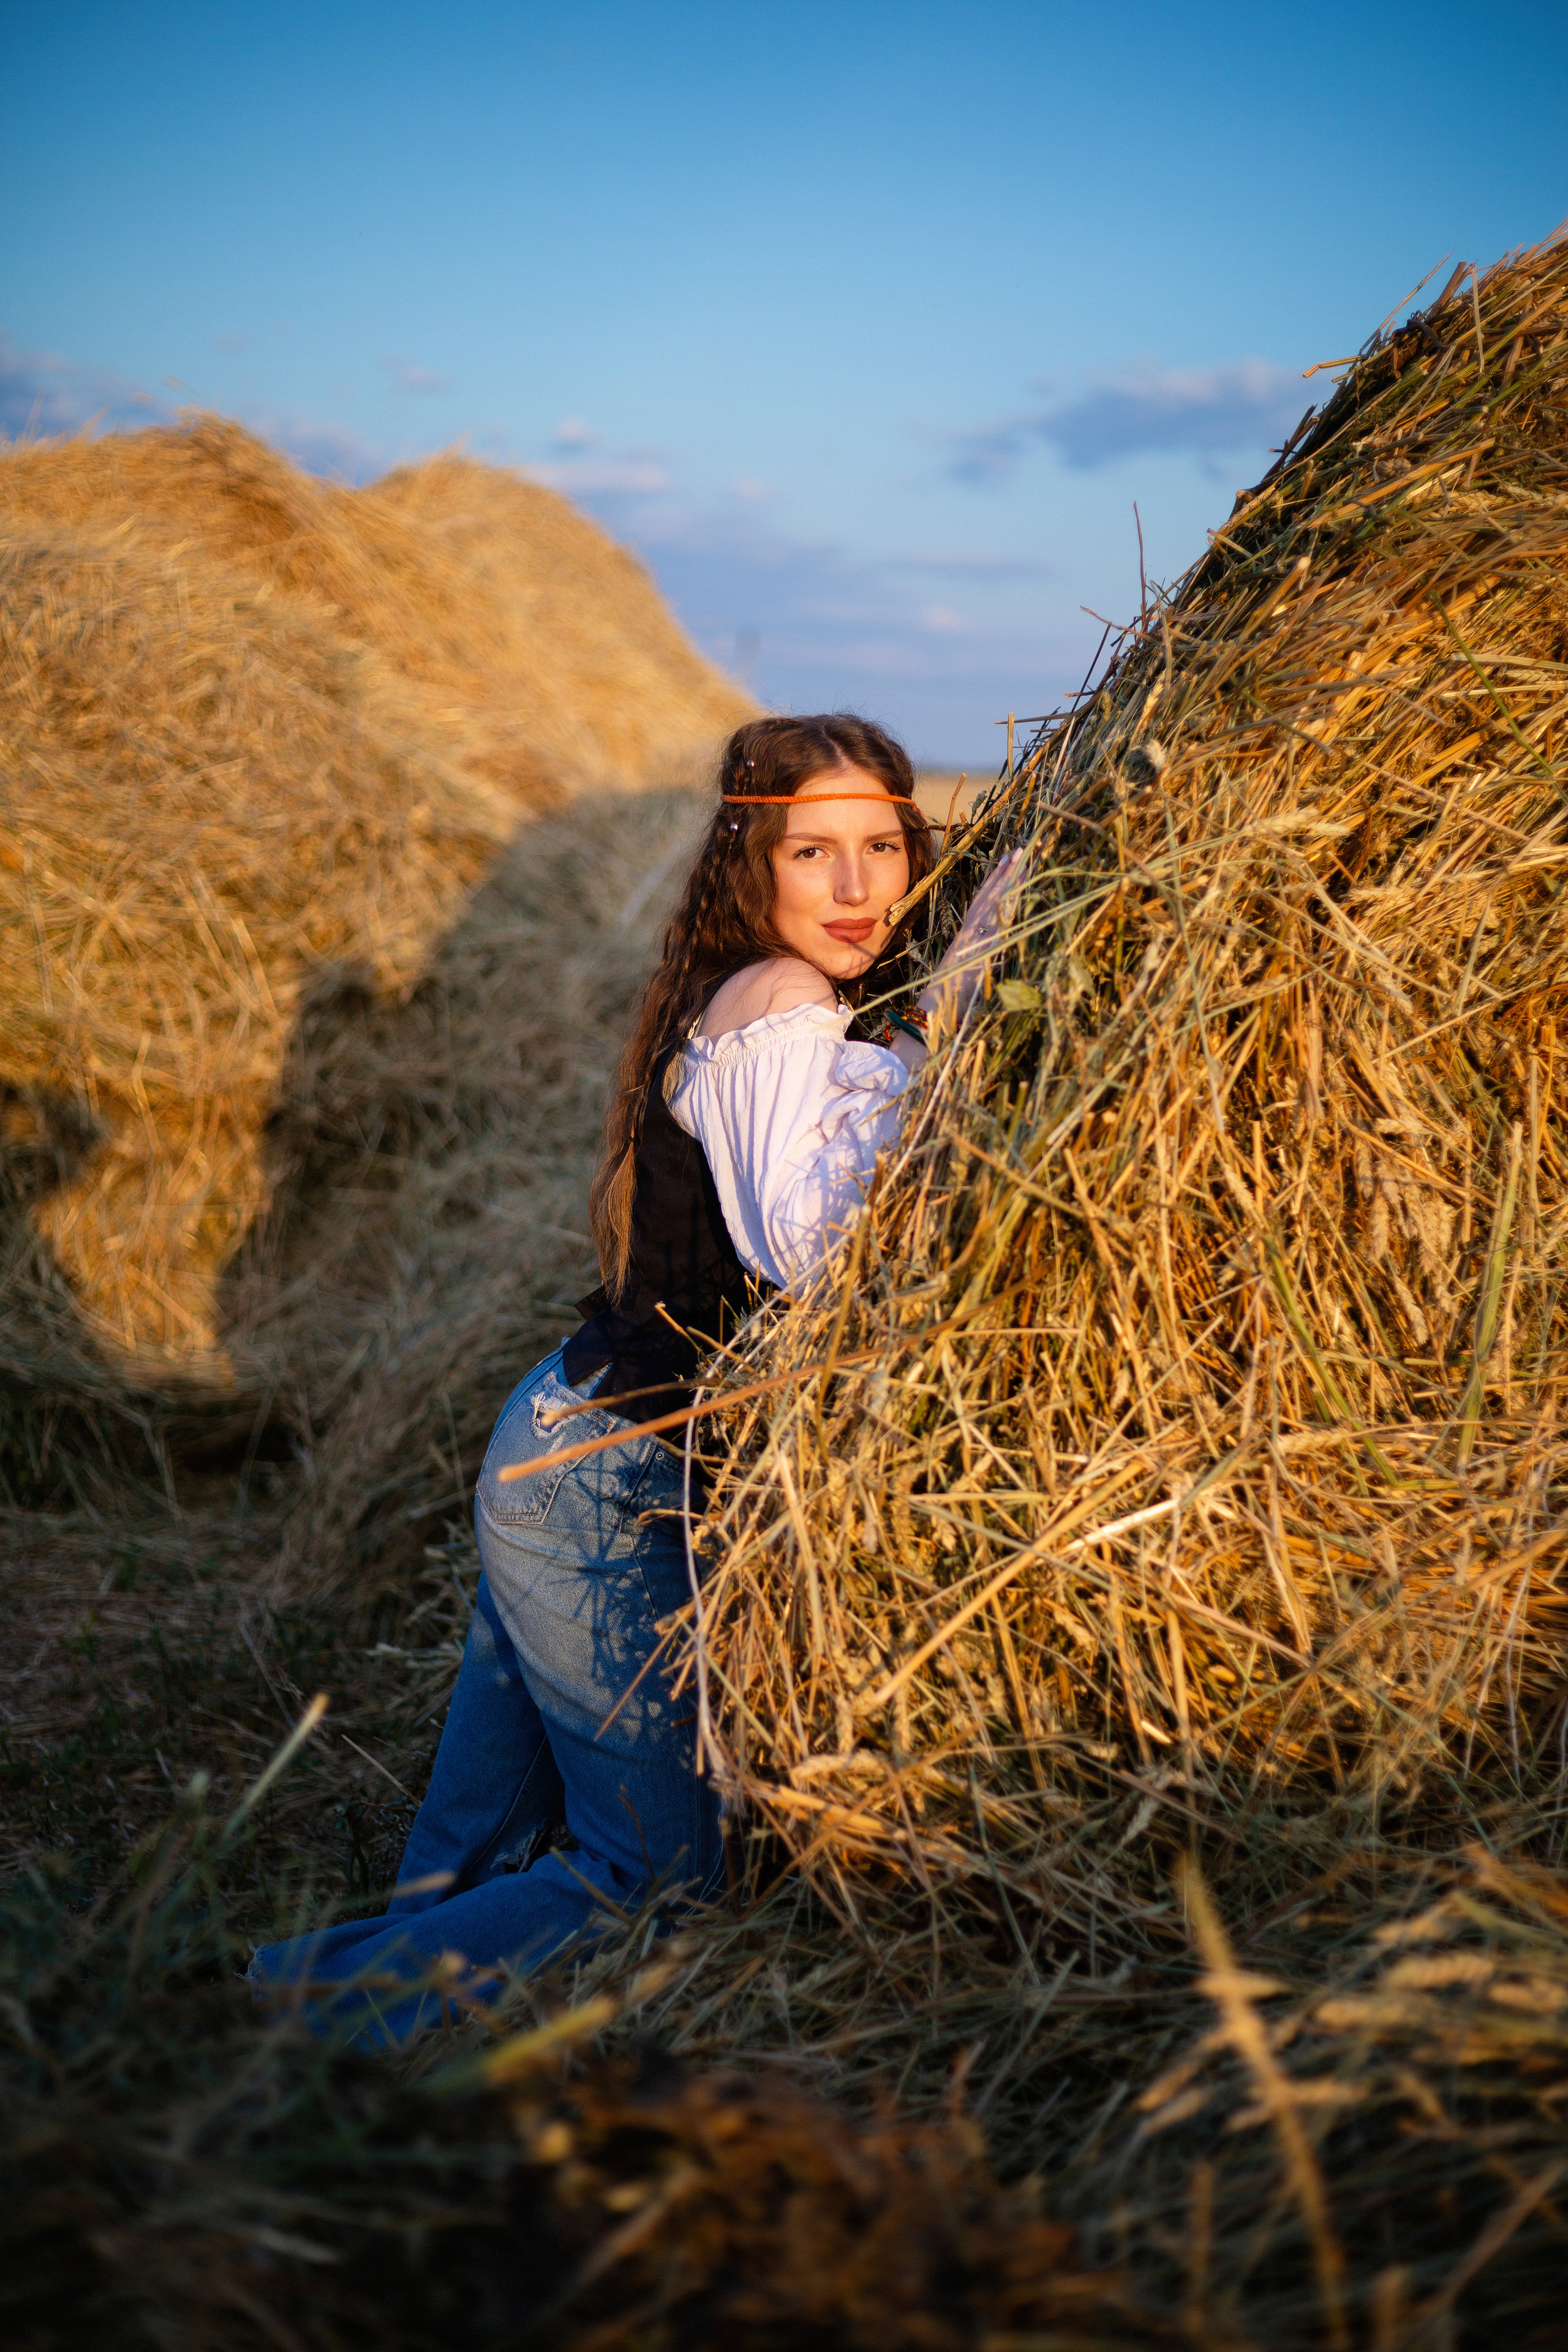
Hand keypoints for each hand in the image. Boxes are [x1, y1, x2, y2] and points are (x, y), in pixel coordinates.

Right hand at [916, 850, 1023, 1030]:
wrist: (933, 1014)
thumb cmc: (944, 1006)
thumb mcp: (961, 982)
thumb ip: (974, 968)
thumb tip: (986, 961)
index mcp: (965, 942)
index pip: (982, 906)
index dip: (994, 884)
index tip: (1005, 864)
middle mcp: (970, 936)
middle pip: (990, 899)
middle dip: (1005, 875)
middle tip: (1019, 851)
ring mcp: (976, 940)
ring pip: (995, 904)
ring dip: (1009, 880)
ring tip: (1020, 858)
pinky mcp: (983, 948)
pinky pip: (997, 920)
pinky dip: (1007, 902)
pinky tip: (1017, 886)